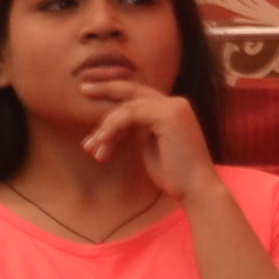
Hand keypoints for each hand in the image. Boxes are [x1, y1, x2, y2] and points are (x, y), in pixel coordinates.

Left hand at [81, 89, 212, 201]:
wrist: (196, 190)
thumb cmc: (174, 175)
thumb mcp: (151, 146)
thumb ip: (139, 130)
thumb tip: (116, 125)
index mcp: (172, 110)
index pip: (138, 95)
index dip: (114, 92)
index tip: (91, 94)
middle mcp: (175, 103)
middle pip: (132, 89)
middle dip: (105, 88)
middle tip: (82, 89)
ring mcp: (173, 107)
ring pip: (126, 107)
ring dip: (105, 128)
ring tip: (91, 148)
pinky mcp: (169, 116)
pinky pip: (130, 115)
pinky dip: (112, 129)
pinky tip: (102, 144)